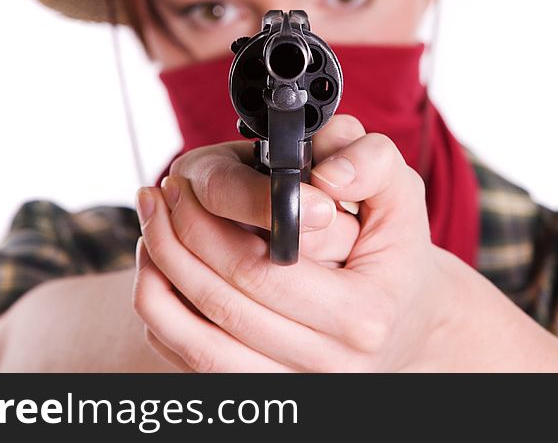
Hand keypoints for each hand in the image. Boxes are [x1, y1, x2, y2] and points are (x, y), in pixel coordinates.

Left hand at [133, 114, 557, 371]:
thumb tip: (323, 176)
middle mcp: (326, 363)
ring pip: (196, 345)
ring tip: (151, 228)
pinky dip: (166, 318)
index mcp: (361, 314)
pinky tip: (162, 269)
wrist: (407, 323)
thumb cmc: (395, 254)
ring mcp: (294, 386)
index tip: (182, 181)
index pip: (261, 268)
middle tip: (157, 194)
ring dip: (159, 280)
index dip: (208, 222)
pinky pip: (193, 365)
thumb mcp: (401, 196)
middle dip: (176, 240)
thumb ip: (372, 165)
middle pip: (222, 303)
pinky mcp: (266, 392)